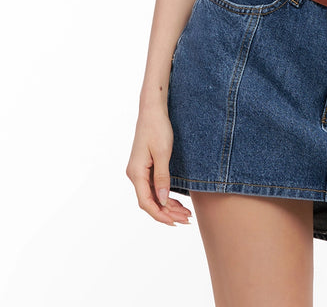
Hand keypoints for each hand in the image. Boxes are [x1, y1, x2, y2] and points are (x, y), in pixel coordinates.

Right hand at [126, 104, 191, 225]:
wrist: (152, 110)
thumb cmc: (157, 128)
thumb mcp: (163, 153)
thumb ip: (162, 178)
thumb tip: (163, 201)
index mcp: (136, 173)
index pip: (146, 202)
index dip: (161, 215)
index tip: (176, 222)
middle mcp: (134, 174)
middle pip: (149, 201)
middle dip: (167, 213)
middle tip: (187, 219)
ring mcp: (138, 171)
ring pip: (152, 195)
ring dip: (167, 206)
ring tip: (185, 213)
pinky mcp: (144, 167)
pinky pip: (153, 187)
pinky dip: (165, 195)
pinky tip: (176, 202)